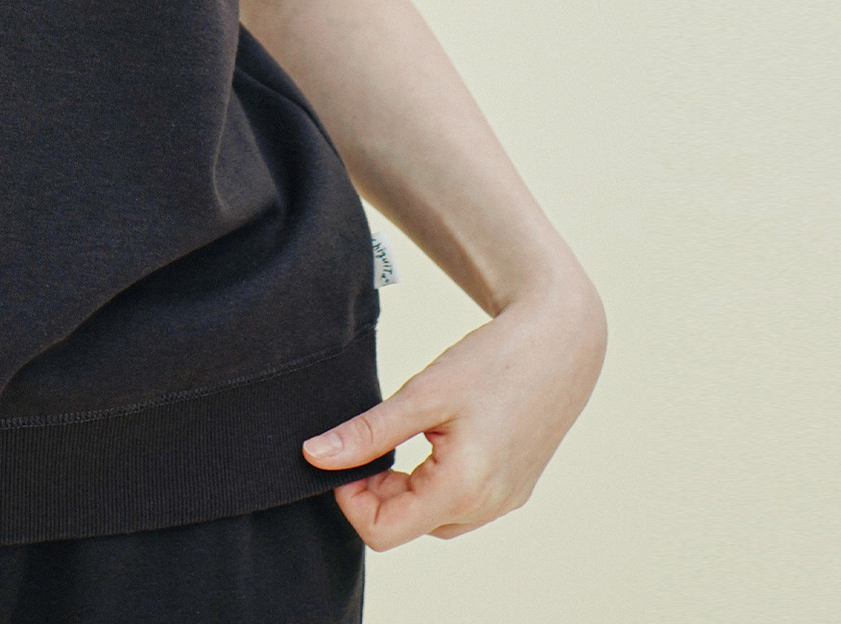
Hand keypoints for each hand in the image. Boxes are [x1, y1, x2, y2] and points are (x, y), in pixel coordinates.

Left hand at [303, 270, 605, 548]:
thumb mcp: (422, 393)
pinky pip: (460, 504)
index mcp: (463, 490)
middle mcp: (488, 507)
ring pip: (432, 518)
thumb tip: (314, 456)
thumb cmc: (494, 361)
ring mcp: (505, 501)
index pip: (383, 532)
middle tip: (364, 439)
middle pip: (406, 527)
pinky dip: (432, 483)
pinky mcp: (514, 488)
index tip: (341, 454)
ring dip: (403, 488)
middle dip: (374, 492)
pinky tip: (429, 441)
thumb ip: (367, 432)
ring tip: (396, 436)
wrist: (562, 342)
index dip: (349, 498)